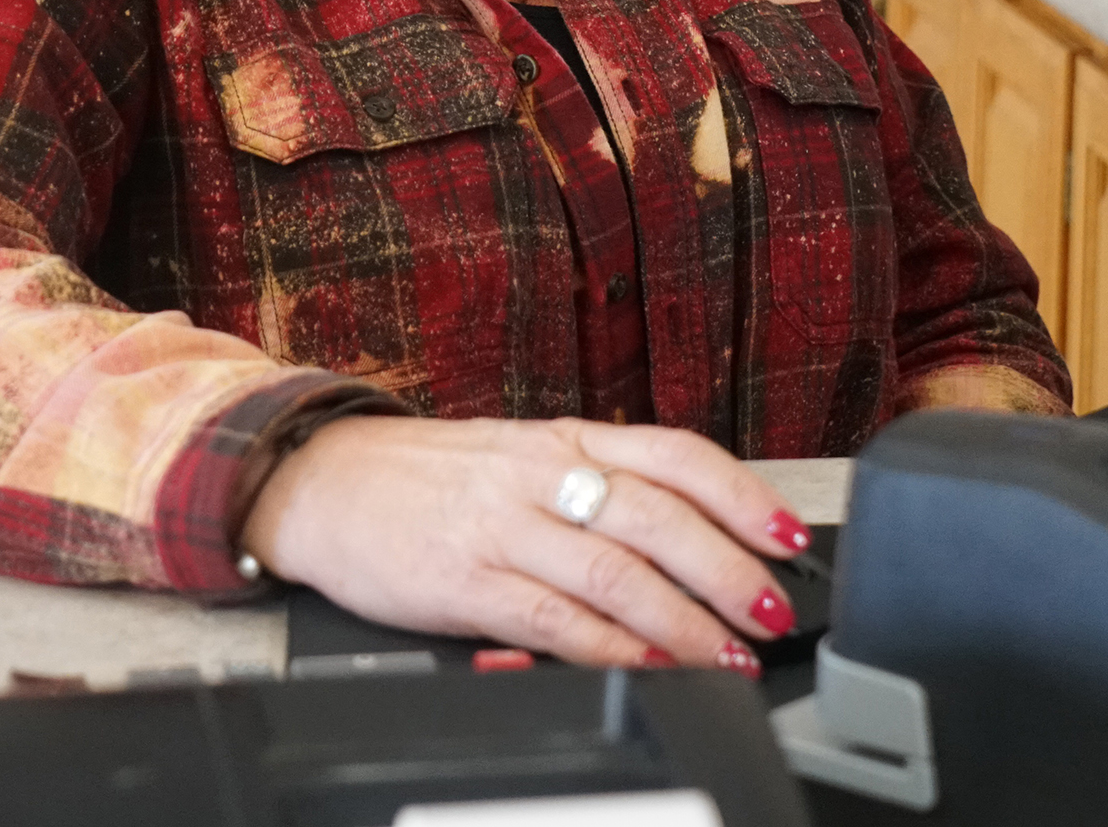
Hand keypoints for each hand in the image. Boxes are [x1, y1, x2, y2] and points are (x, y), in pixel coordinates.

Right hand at [239, 414, 808, 673]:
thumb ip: (592, 486)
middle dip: (729, 569)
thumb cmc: (423, 476)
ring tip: (731, 655)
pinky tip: (651, 668)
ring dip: (687, 622)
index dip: (740, 494)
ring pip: (617, 571)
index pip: (672, 454)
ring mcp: (503, 527)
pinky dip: (614, 649)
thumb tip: (688, 535)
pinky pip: (556, 620)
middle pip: (658, 516)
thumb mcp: (516, 458)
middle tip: (772, 609)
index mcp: (560, 439)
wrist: (319, 480)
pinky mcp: (467, 582)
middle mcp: (540, 474)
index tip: (788, 534)